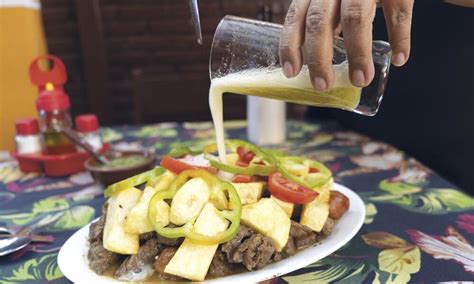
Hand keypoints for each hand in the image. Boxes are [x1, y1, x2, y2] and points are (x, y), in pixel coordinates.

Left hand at [279, 0, 413, 89]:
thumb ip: (326, 23)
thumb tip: (319, 68)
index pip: (295, 17)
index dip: (290, 45)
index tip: (291, 72)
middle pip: (320, 21)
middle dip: (319, 58)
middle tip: (323, 85)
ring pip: (355, 18)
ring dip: (357, 53)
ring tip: (361, 79)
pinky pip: (398, 13)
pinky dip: (400, 38)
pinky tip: (399, 58)